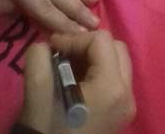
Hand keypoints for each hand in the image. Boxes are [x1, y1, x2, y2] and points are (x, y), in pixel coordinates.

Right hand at [17, 30, 135, 133]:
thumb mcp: (37, 91)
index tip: (53, 49)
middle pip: (117, 47)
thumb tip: (47, 43)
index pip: (101, 40)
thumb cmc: (47, 130)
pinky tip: (76, 81)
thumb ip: (39, 56)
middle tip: (63, 54)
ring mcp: (127, 106)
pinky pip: (116, 79)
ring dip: (94, 57)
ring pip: (119, 62)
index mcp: (112, 87)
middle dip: (89, 45)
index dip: (74, 39)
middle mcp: (127, 95)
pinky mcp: (121, 114)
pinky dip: (98, 72)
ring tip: (67, 67)